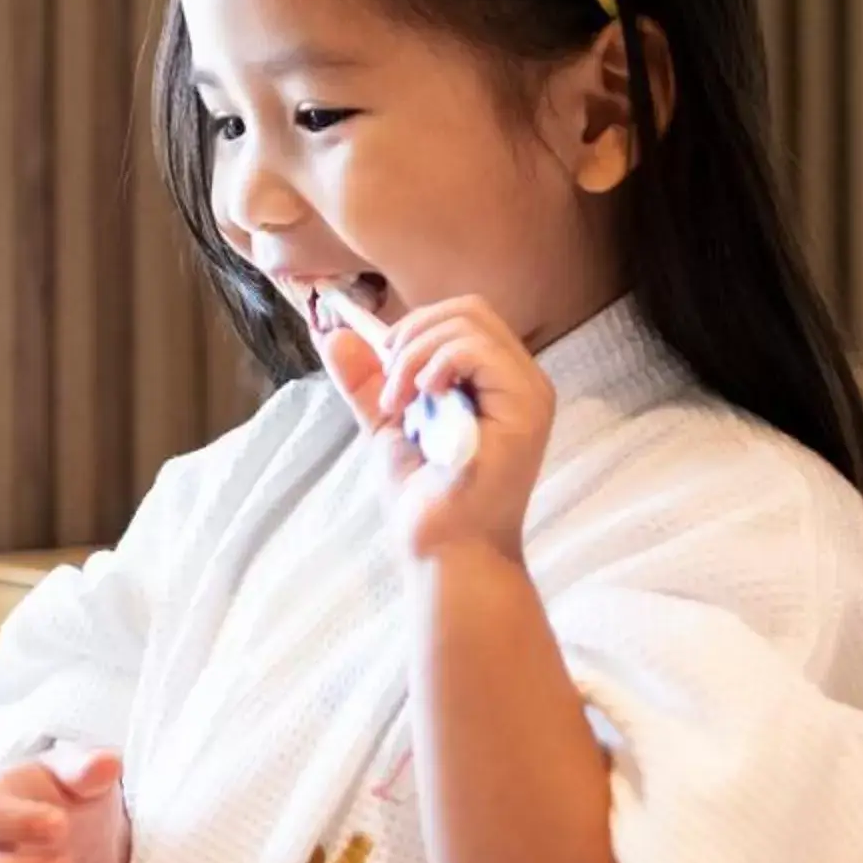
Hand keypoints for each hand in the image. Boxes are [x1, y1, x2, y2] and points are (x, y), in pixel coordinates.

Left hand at [318, 296, 554, 562]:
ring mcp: (528, 392)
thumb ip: (366, 382)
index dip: (414, 330)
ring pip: (470, 322)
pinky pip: (478, 351)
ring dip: (416, 354)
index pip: (461, 319)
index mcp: (495, 381)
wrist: (442, 552)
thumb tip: (334, 334)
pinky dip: (436, 364)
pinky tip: (420, 400)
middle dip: (413, 335)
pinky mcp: (527, 408)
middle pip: (468, 309)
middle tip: (390, 387)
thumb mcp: (386, 427)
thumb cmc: (426, 502)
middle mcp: (521, 380)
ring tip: (398, 403)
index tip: (383, 373)